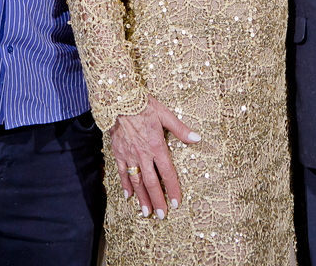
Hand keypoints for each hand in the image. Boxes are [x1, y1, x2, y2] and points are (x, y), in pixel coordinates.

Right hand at [109, 96, 200, 218]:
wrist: (119, 99)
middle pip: (151, 182)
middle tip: (162, 215)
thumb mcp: (166, 114)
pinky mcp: (118, 153)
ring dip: (142, 198)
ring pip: (137, 181)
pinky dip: (125, 185)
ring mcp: (129, 155)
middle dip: (157, 200)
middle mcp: (143, 154)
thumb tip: (197, 139)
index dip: (172, 188)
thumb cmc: (144, 105)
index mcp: (157, 146)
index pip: (167, 172)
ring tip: (146, 212)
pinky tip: (129, 196)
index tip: (176, 202)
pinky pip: (122, 172)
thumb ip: (181, 129)